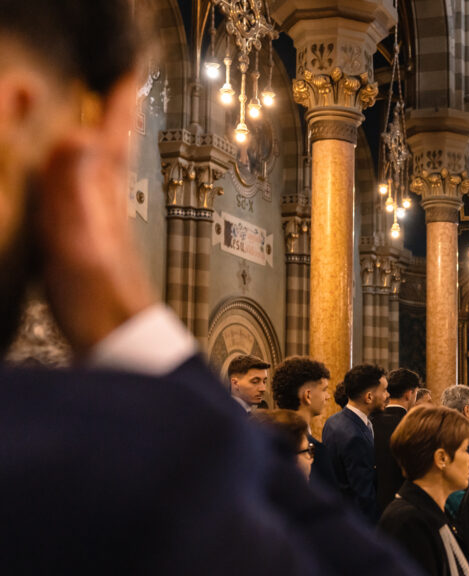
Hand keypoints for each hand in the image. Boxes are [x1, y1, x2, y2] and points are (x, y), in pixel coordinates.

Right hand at [37, 77, 153, 352]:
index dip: (120, 100)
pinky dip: (79, 175)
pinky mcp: (89, 248)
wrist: (118, 347)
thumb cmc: (100, 301)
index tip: (127, 66)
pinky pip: (83, 196)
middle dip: (112, 112)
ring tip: (94, 119)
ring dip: (99, 140)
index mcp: (103, 195)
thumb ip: (77, 191)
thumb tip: (81, 135)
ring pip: (100, 170)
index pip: (114, 135)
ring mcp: (101, 226)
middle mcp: (107, 204)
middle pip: (111, 145)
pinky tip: (74, 184)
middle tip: (113, 82)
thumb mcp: (80, 242)